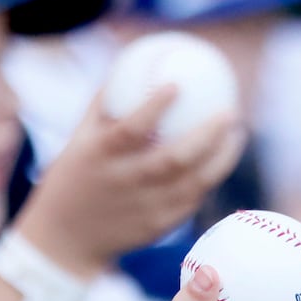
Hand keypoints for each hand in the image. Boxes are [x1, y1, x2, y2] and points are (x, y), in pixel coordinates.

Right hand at [12, 89, 246, 269]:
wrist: (64, 240)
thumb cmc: (74, 177)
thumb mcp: (79, 140)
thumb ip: (104, 103)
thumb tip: (129, 60)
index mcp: (100, 157)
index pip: (130, 129)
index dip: (154, 106)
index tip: (177, 84)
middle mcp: (123, 184)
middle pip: (173, 159)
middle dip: (208, 135)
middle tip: (229, 112)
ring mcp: (143, 209)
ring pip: (193, 184)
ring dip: (220, 159)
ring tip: (237, 135)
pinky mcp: (157, 228)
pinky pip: (191, 200)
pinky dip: (209, 179)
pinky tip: (220, 161)